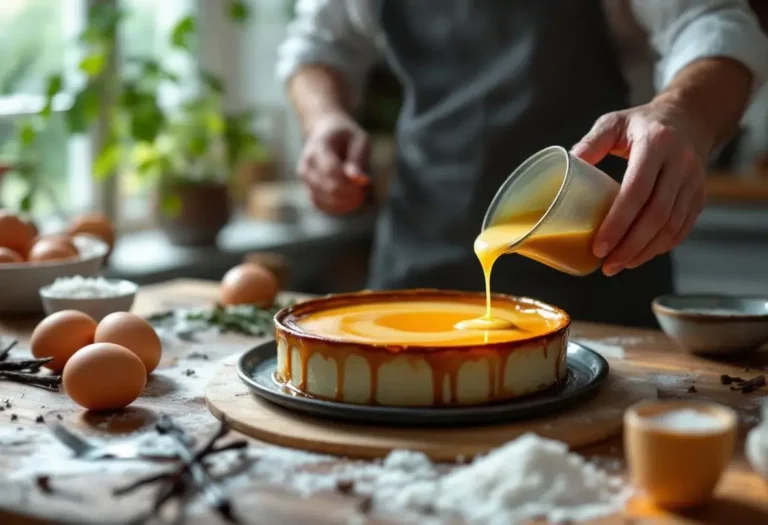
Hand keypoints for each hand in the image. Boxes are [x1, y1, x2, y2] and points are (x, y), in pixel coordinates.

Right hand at [297, 111, 369, 214]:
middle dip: (352, 193)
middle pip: (330, 188)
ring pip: (326, 201)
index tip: (367, 183)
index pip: (331, 170)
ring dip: (347, 201)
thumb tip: (360, 180)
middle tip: (366, 187)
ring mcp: (305, 179)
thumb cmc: (346, 136)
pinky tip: (350, 199)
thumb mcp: (359, 139)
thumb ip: (358, 159)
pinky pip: (322, 206)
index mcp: (318, 146)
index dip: (350, 181)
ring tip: (359, 191)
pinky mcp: (308, 189)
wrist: (325, 133)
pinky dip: (339, 207)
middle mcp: (307, 164)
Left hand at [571, 98, 709, 275]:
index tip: (599, 246)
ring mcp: (694, 181)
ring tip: (620, 264)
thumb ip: (590, 143)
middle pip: (657, 215)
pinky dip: (662, 246)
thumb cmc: (642, 123)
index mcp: (656, 144)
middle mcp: (680, 164)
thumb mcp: (613, 122)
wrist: (689, 118)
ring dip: (645, 251)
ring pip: (672, 225)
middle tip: (607, 265)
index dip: (618, 223)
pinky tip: (641, 255)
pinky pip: (683, 227)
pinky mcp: (700, 195)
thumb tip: (565, 166)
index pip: (637, 191)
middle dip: (630, 245)